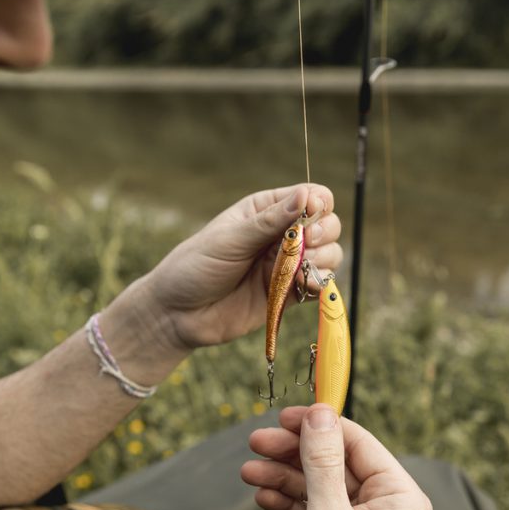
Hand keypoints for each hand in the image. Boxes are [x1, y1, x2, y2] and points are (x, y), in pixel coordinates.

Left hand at [135, 184, 341, 350]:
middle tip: (307, 243)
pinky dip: (320, 283)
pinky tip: (306, 285)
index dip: (318, 203)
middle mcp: (281, 234)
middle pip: (327, 223)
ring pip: (329, 254)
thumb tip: (306, 195)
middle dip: (324, 231)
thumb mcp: (230, 239)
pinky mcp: (289, 293)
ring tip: (303, 268)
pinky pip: (318, 284)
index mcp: (265, 210)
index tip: (310, 214)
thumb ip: (270, 221)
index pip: (310, 196)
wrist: (178, 314)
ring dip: (325, 258)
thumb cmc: (196, 267)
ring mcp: (287, 264)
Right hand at [242, 405, 432, 509]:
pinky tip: (265, 498)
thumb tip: (321, 417)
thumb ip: (323, 465)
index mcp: (400, 499)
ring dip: (285, 478)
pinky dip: (289, 506)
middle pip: (335, 464)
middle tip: (257, 442)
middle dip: (294, 453)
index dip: (319, 425)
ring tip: (251, 471)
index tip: (285, 416)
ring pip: (321, 490)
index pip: (357, 442)